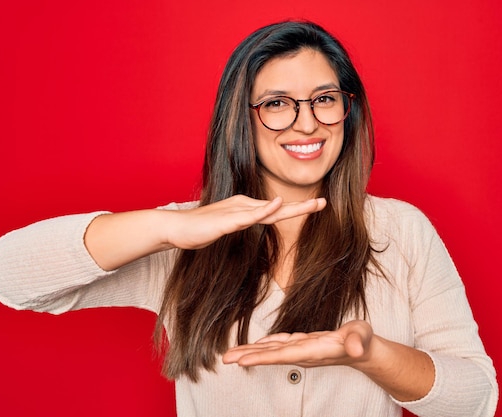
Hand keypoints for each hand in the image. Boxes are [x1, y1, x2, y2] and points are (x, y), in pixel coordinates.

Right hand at [165, 195, 326, 249]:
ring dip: (292, 207)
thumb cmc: (200, 228)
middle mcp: (245, 207)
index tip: (316, 206)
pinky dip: (264, 210)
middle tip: (324, 203)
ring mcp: (236, 212)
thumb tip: (256, 219)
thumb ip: (243, 221)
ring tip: (313, 205)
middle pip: (278, 208)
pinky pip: (248, 216)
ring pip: (269, 210)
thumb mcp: (228, 225)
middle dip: (302, 207)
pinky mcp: (227, 220)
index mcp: (247, 209)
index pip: (276, 211)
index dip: (296, 209)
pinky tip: (277, 205)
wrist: (176, 229)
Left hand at [222, 320, 373, 367]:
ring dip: (252, 351)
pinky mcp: (304, 343)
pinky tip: (256, 343)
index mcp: (314, 351)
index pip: (283, 355)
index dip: (261, 357)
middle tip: (225, 358)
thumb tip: (357, 348)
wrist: (366, 351)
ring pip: (273, 350)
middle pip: (271, 355)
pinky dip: (266, 344)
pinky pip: (280, 344)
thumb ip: (358, 342)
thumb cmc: (364, 342)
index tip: (242, 360)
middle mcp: (304, 353)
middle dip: (248, 356)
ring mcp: (302, 349)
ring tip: (232, 353)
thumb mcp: (363, 337)